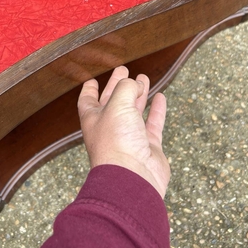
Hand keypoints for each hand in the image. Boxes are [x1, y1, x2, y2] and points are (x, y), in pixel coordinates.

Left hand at [77, 65, 170, 197]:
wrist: (133, 178)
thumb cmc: (117, 142)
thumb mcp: (118, 104)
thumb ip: (127, 87)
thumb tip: (137, 83)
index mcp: (93, 119)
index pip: (88, 100)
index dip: (90, 89)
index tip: (92, 80)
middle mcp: (109, 128)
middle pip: (113, 101)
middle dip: (118, 85)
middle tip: (124, 70)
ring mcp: (129, 137)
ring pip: (134, 110)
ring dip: (139, 94)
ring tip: (144, 78)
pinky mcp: (148, 146)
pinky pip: (153, 124)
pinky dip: (157, 110)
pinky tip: (160, 97)